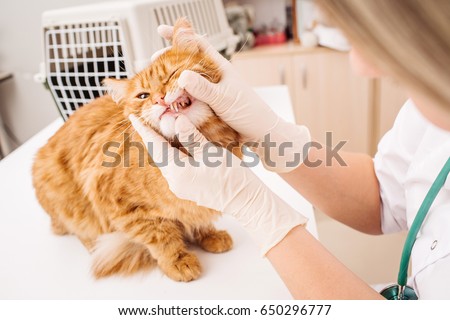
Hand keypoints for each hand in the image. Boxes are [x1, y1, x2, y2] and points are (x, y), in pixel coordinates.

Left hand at [129, 114, 307, 254]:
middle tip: (148, 119)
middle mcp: (174, 182)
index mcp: (177, 172)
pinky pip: (175, 168)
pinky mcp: (188, 189)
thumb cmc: (231, 176)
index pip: (156, 146)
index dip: (144, 130)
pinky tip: (177, 145)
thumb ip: (191, 137)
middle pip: (159, 154)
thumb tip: (176, 120)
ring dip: (164, 146)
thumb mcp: (211, 152)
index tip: (132, 117)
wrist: (246, 201)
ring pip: (167, 161)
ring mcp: (180, 188)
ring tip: (161, 129)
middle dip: (153, 136)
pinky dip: (174, 155)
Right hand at [152, 25, 310, 172]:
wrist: (259, 134)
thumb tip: (182, 76)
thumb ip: (204, 88)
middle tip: (153, 62)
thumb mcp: (225, 98)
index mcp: (218, 68)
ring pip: (184, 83)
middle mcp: (211, 78)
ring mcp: (208, 93)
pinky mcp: (206, 107)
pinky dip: (176, 101)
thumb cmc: (249, 112)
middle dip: (168, 61)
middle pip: (185, 63)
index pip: (197, 45)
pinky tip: (168, 104)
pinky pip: (187, 101)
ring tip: (157, 87)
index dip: (180, 35)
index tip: (162, 30)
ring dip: (170, 84)